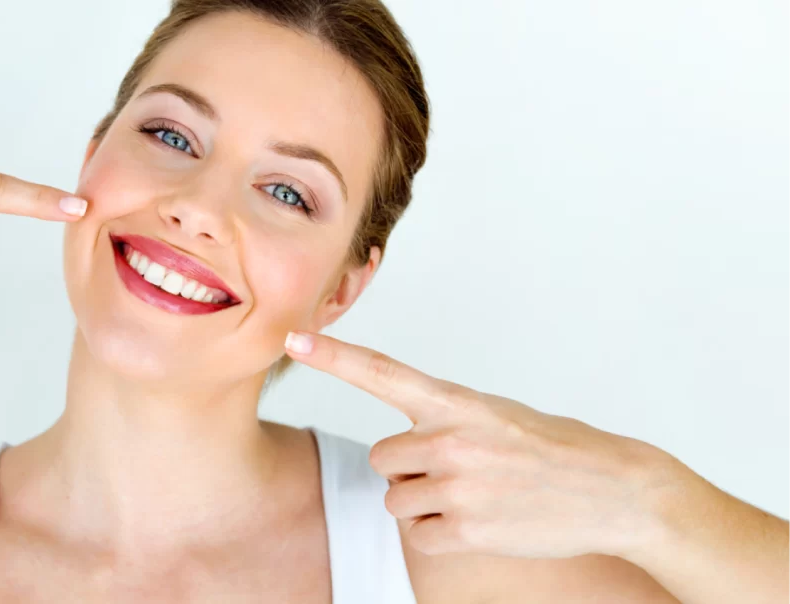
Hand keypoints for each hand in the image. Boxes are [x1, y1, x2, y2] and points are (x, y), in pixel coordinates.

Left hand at [284, 331, 675, 559]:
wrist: (614, 490)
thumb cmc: (555, 448)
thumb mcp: (497, 413)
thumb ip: (445, 419)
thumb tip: (404, 444)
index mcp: (458, 402)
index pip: (382, 372)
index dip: (334, 356)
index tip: (295, 337)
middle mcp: (451, 439)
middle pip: (383, 458)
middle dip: (408, 468)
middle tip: (456, 470)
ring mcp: (458, 486)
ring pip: (397, 499)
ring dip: (424, 502)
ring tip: (474, 495)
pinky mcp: (467, 529)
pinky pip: (418, 534)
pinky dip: (440, 533)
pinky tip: (478, 521)